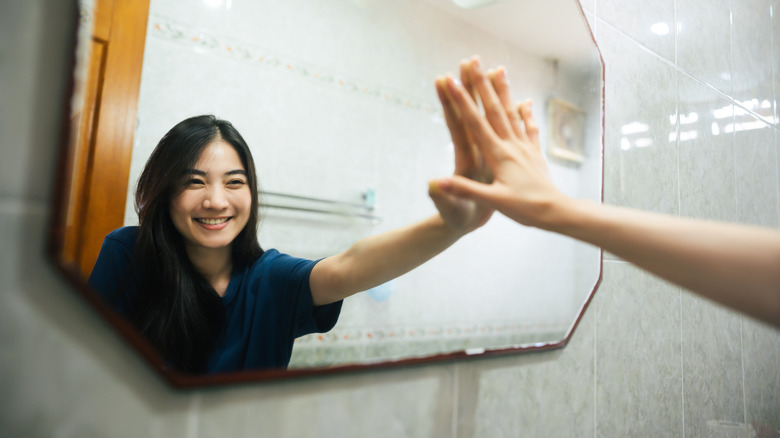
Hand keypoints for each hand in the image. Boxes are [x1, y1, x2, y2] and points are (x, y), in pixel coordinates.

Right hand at [429, 56, 566, 228]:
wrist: (556, 213)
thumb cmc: (524, 209)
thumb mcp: (492, 202)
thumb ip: (465, 189)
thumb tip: (438, 182)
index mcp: (498, 155)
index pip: (475, 123)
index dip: (462, 101)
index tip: (451, 80)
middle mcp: (511, 145)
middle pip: (493, 109)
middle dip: (481, 84)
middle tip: (473, 61)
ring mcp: (524, 147)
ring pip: (511, 112)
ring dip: (503, 90)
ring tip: (498, 69)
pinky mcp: (534, 153)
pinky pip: (529, 128)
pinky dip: (525, 112)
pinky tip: (525, 101)